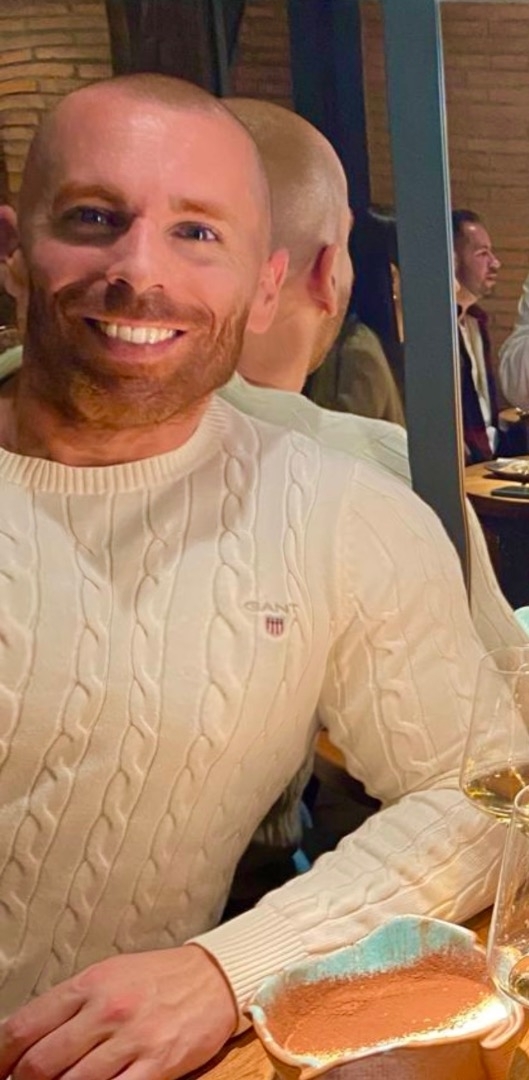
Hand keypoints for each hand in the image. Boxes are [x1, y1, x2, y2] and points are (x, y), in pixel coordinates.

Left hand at [0, 944, 236, 1079]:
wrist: (214, 978)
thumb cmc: (157, 979)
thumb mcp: (108, 976)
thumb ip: (68, 1007)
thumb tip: (26, 1044)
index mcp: (89, 984)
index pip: (23, 1027)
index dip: (1, 1058)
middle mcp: (106, 1010)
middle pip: (40, 1063)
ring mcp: (132, 1039)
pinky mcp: (157, 1065)